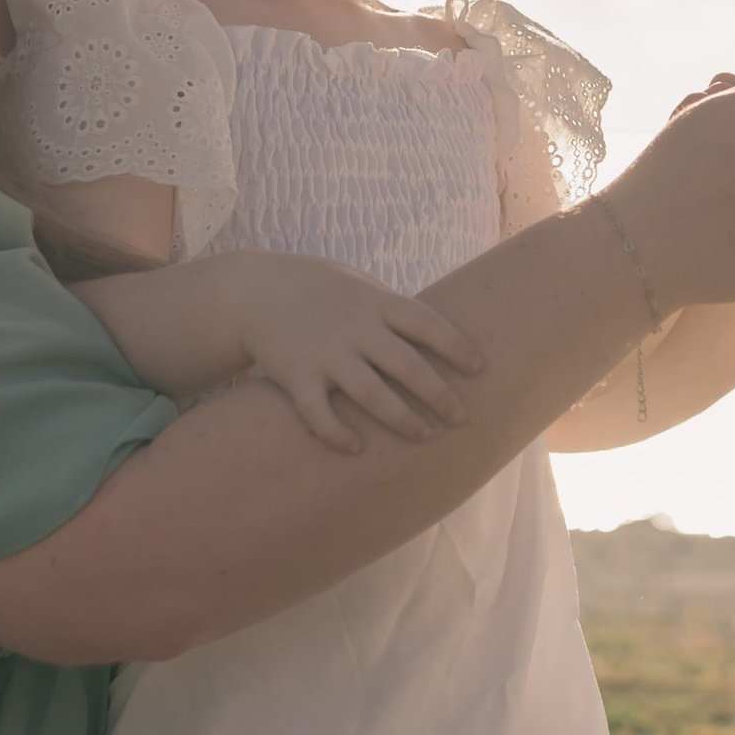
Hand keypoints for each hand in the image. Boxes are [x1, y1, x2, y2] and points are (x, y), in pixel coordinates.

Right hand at [217, 252, 484, 454]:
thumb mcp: (359, 285)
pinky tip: (356, 448)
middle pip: (406, 364)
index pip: (426, 323)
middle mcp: (354, 328)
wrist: (254, 289)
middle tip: (463, 419)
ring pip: (370, 394)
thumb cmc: (319, 289)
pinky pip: (318, 413)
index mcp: (375, 302)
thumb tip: (440, 335)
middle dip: (439, 394)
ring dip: (402, 419)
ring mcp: (324, 353)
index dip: (456, 346)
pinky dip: (337, 433)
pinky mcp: (295, 375)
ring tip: (426, 436)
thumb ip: (394, 310)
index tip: (480, 369)